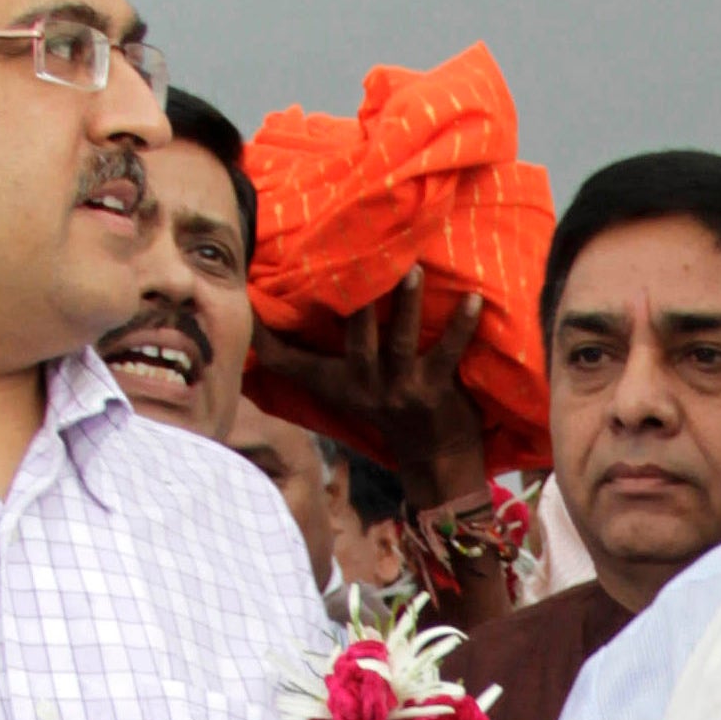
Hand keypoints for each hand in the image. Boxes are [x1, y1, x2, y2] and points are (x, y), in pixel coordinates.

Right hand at [250, 269, 489, 504]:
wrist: (435, 457)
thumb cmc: (387, 409)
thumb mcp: (345, 389)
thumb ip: (314, 361)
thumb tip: (272, 323)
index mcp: (337, 383)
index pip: (291, 362)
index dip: (266, 337)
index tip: (246, 300)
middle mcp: (364, 386)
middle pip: (355, 341)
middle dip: (357, 305)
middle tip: (360, 262)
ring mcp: (400, 390)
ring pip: (399, 343)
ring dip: (407, 306)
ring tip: (413, 270)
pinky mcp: (434, 391)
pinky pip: (448, 353)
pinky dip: (462, 327)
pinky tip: (474, 301)